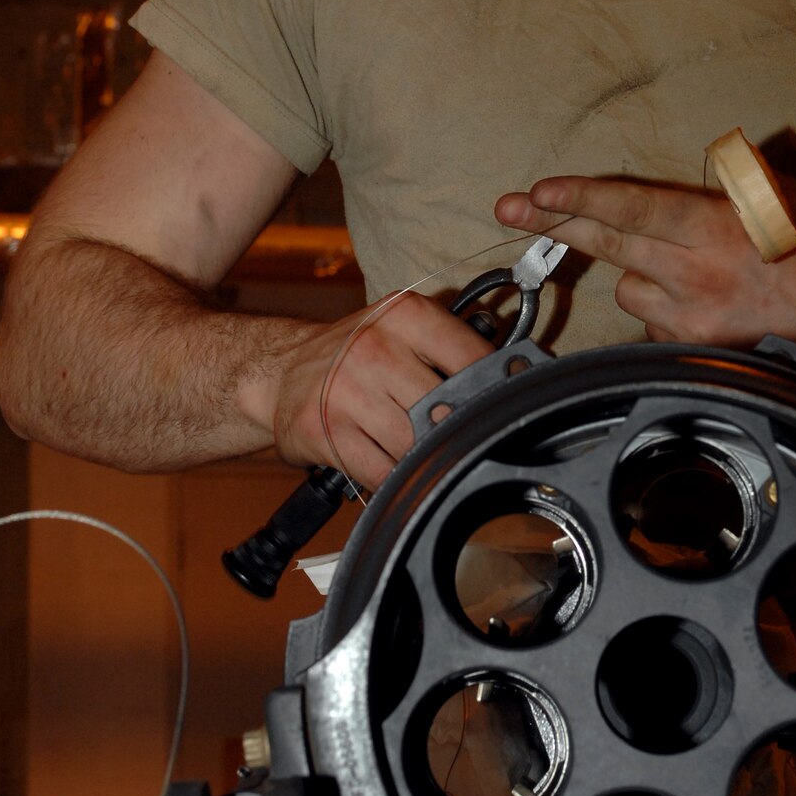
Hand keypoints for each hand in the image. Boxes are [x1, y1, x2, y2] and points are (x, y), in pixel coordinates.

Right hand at [258, 292, 492, 488]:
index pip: (472, 356)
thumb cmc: (354, 353)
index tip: (504, 407)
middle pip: (446, 408)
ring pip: (415, 446)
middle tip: (462, 438)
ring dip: (426, 459)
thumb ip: (451, 347)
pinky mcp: (324, 433)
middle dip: (458, 431)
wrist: (280, 371)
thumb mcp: (401, 329)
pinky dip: (397, 480)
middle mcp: (374, 348)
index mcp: (405, 315)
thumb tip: (515, 378)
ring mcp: (347, 392)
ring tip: (425, 454)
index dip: (495, 389)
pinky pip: (382, 473)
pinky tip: (395, 469)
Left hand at [495, 175, 795, 348]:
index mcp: (715, 226)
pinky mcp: (691, 355)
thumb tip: (711, 169)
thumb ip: (734, 185)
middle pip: (610, 244)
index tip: (538, 193)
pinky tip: (704, 312)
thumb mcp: (783, 201)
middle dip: (556, 224)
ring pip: (632, 291)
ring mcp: (691, 320)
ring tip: (684, 273)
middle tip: (512, 208)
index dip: (580, 199)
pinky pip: (656, 328)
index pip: (631, 207)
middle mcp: (695, 272)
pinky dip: (668, 317)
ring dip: (642, 277)